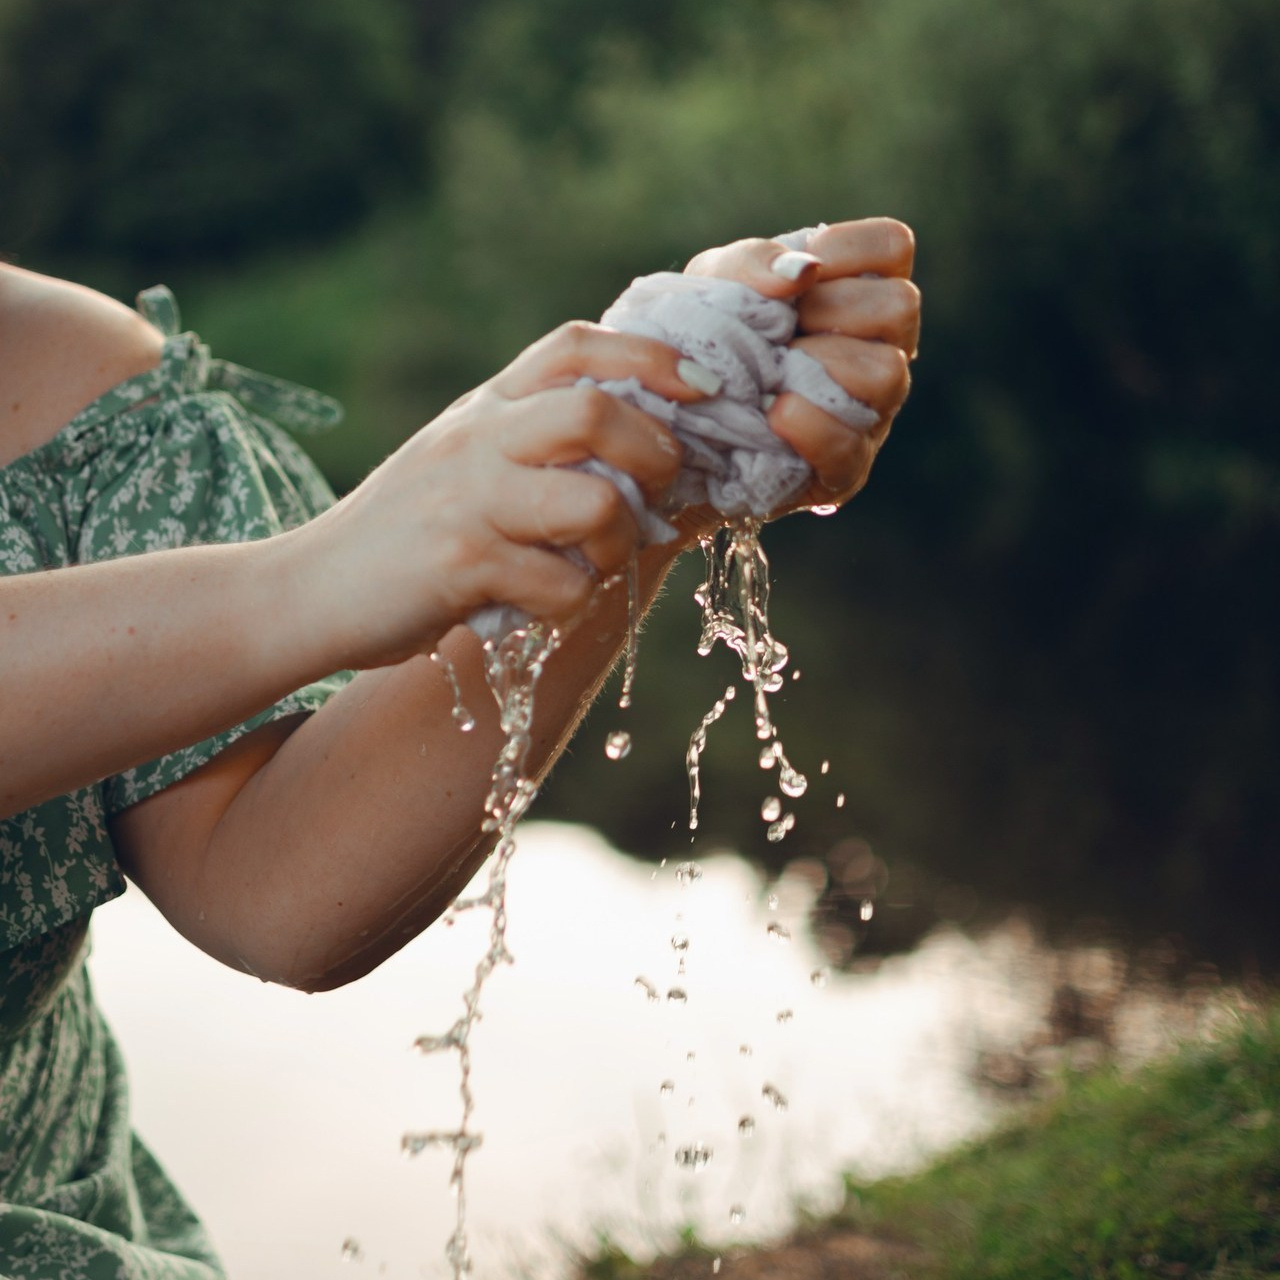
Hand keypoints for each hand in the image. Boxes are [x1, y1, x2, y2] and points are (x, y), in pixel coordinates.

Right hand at [293, 323, 714, 666]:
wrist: (310, 590)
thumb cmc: (404, 534)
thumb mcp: (461, 461)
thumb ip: (529, 442)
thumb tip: (638, 446)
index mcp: (482, 406)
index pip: (574, 346)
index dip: (651, 356)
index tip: (703, 386)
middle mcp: (475, 438)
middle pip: (596, 411)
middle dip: (654, 453)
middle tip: (656, 493)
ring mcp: (467, 500)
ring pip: (596, 502)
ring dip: (616, 544)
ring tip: (589, 564)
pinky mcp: (462, 566)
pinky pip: (561, 585)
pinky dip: (568, 603)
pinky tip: (537, 606)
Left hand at [685, 217, 918, 514]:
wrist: (677, 426)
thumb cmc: (709, 342)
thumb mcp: (715, 287)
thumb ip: (753, 262)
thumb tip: (804, 269)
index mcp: (855, 292)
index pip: (891, 246)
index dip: (852, 249)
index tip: (802, 274)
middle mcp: (879, 347)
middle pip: (898, 305)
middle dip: (830, 311)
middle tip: (781, 332)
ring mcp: (871, 409)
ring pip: (888, 373)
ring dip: (823, 367)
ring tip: (774, 377)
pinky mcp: (847, 467)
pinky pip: (852, 444)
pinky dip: (811, 427)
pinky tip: (773, 416)